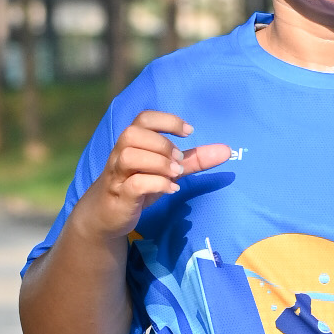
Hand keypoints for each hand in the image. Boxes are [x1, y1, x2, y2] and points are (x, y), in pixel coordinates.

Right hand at [76, 111, 230, 241]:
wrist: (107, 215)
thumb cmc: (138, 185)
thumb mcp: (167, 171)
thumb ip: (193, 160)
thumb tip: (226, 151)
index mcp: (132, 142)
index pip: (144, 118)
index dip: (168, 120)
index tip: (189, 132)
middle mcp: (120, 154)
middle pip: (132, 134)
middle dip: (161, 144)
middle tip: (179, 161)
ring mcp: (117, 175)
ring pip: (129, 156)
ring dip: (158, 163)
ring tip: (175, 174)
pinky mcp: (119, 196)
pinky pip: (134, 184)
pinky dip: (156, 184)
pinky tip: (171, 189)